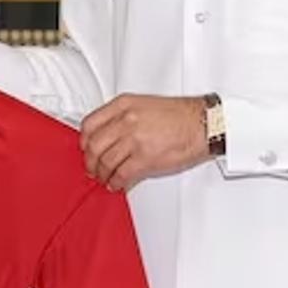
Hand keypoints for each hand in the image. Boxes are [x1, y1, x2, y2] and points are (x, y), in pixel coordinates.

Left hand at [80, 94, 208, 191]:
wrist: (203, 124)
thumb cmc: (180, 115)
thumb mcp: (144, 104)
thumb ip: (123, 116)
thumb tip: (109, 133)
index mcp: (123, 105)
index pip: (90, 123)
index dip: (84, 141)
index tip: (85, 148)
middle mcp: (126, 120)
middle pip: (94, 145)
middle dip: (90, 161)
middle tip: (92, 168)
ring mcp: (134, 139)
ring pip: (105, 161)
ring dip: (102, 174)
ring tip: (105, 178)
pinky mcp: (145, 158)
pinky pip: (122, 174)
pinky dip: (116, 182)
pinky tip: (117, 183)